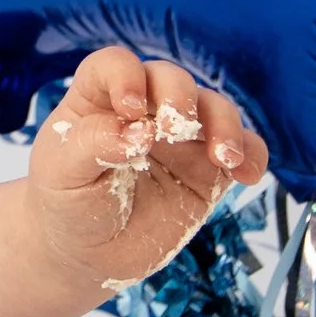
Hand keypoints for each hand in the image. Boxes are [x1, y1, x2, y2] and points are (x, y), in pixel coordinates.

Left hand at [26, 46, 270, 291]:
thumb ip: (94, 145)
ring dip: (224, 124)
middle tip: (174, 128)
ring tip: (223, 157)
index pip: (116, 65)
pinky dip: (252, 155)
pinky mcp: (208, 171)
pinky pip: (242, 151)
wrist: (86, 251)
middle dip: (179, 97)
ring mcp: (180, 138)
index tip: (130, 109)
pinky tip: (246, 174)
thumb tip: (137, 132)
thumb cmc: (65, 200)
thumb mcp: (63, 172)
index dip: (126, 76)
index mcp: (98, 97)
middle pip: (171, 79)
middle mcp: (144, 109)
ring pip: (213, 109)